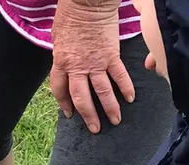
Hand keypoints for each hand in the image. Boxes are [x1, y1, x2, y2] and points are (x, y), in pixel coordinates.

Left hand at [50, 0, 133, 133]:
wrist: (88, 2)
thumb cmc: (70, 15)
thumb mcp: (58, 38)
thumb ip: (63, 56)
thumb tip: (68, 67)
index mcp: (61, 63)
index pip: (60, 90)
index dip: (64, 104)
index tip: (70, 114)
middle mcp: (78, 67)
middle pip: (81, 98)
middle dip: (88, 115)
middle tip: (95, 128)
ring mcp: (96, 63)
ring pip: (102, 91)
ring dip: (109, 108)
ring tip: (115, 121)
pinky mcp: (111, 56)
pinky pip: (119, 75)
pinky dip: (125, 88)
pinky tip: (130, 99)